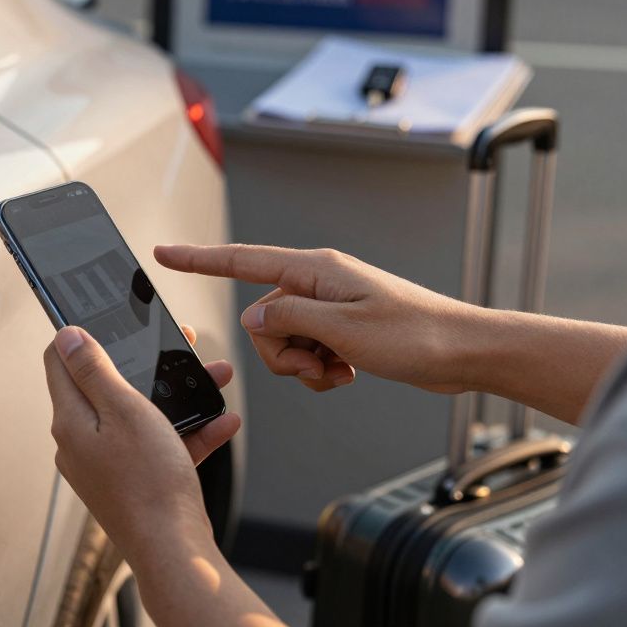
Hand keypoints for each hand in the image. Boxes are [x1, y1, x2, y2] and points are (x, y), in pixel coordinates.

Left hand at [43, 325, 241, 557]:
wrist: (174, 550)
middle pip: (106, 386)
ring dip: (176, 395)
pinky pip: (158, 445)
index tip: (109, 322)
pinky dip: (187, 432)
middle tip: (177, 347)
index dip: (81, 335)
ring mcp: (106, 464)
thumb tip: (66, 336)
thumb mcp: (125, 409)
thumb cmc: (149, 485)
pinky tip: (220, 422)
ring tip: (213, 378)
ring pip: (140, 414)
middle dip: (146, 363)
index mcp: (71, 420)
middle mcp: (81, 442)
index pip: (58, 362)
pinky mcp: (131, 481)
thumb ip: (94, 370)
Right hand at [155, 244, 478, 394]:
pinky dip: (320, 370)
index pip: (243, 261)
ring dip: (303, 366)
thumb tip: (254, 319)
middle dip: (282, 352)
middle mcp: (318, 283)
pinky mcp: (341, 328)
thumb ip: (288, 320)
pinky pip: (306, 352)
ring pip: (283, 341)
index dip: (199, 259)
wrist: (462, 351)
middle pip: (263, 319)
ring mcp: (329, 306)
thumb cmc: (416, 335)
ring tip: (340, 369)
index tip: (163, 253)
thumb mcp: (343, 330)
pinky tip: (348, 372)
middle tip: (320, 362)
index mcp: (315, 270)